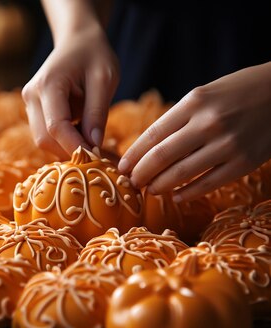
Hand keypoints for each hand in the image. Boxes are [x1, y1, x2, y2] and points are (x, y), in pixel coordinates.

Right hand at [22, 0, 118, 156]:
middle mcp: (31, 95)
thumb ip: (97, 112)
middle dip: (70, 152)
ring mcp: (29, 103)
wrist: (76, 40)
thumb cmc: (94, 55)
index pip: (56, 126)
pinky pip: (46, 134)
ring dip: (67, 147)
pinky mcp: (33, 109)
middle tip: (100, 157)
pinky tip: (85, 137)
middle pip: (44, 139)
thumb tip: (94, 146)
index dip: (76, 147)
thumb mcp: (105, 79)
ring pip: (43, 140)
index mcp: (48, 84)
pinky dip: (65, 141)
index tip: (99, 158)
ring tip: (95, 145)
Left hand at [119, 62, 270, 201]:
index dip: (133, 156)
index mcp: (193, 103)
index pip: (152, 135)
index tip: (121, 168)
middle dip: (141, 174)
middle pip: (161, 157)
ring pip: (181, 174)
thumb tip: (146, 148)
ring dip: (160, 186)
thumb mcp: (204, 95)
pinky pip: (208, 184)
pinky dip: (188, 193)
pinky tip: (176, 196)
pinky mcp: (245, 162)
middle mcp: (208, 123)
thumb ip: (178, 119)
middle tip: (132, 183)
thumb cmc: (237, 93)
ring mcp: (227, 144)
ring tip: (151, 190)